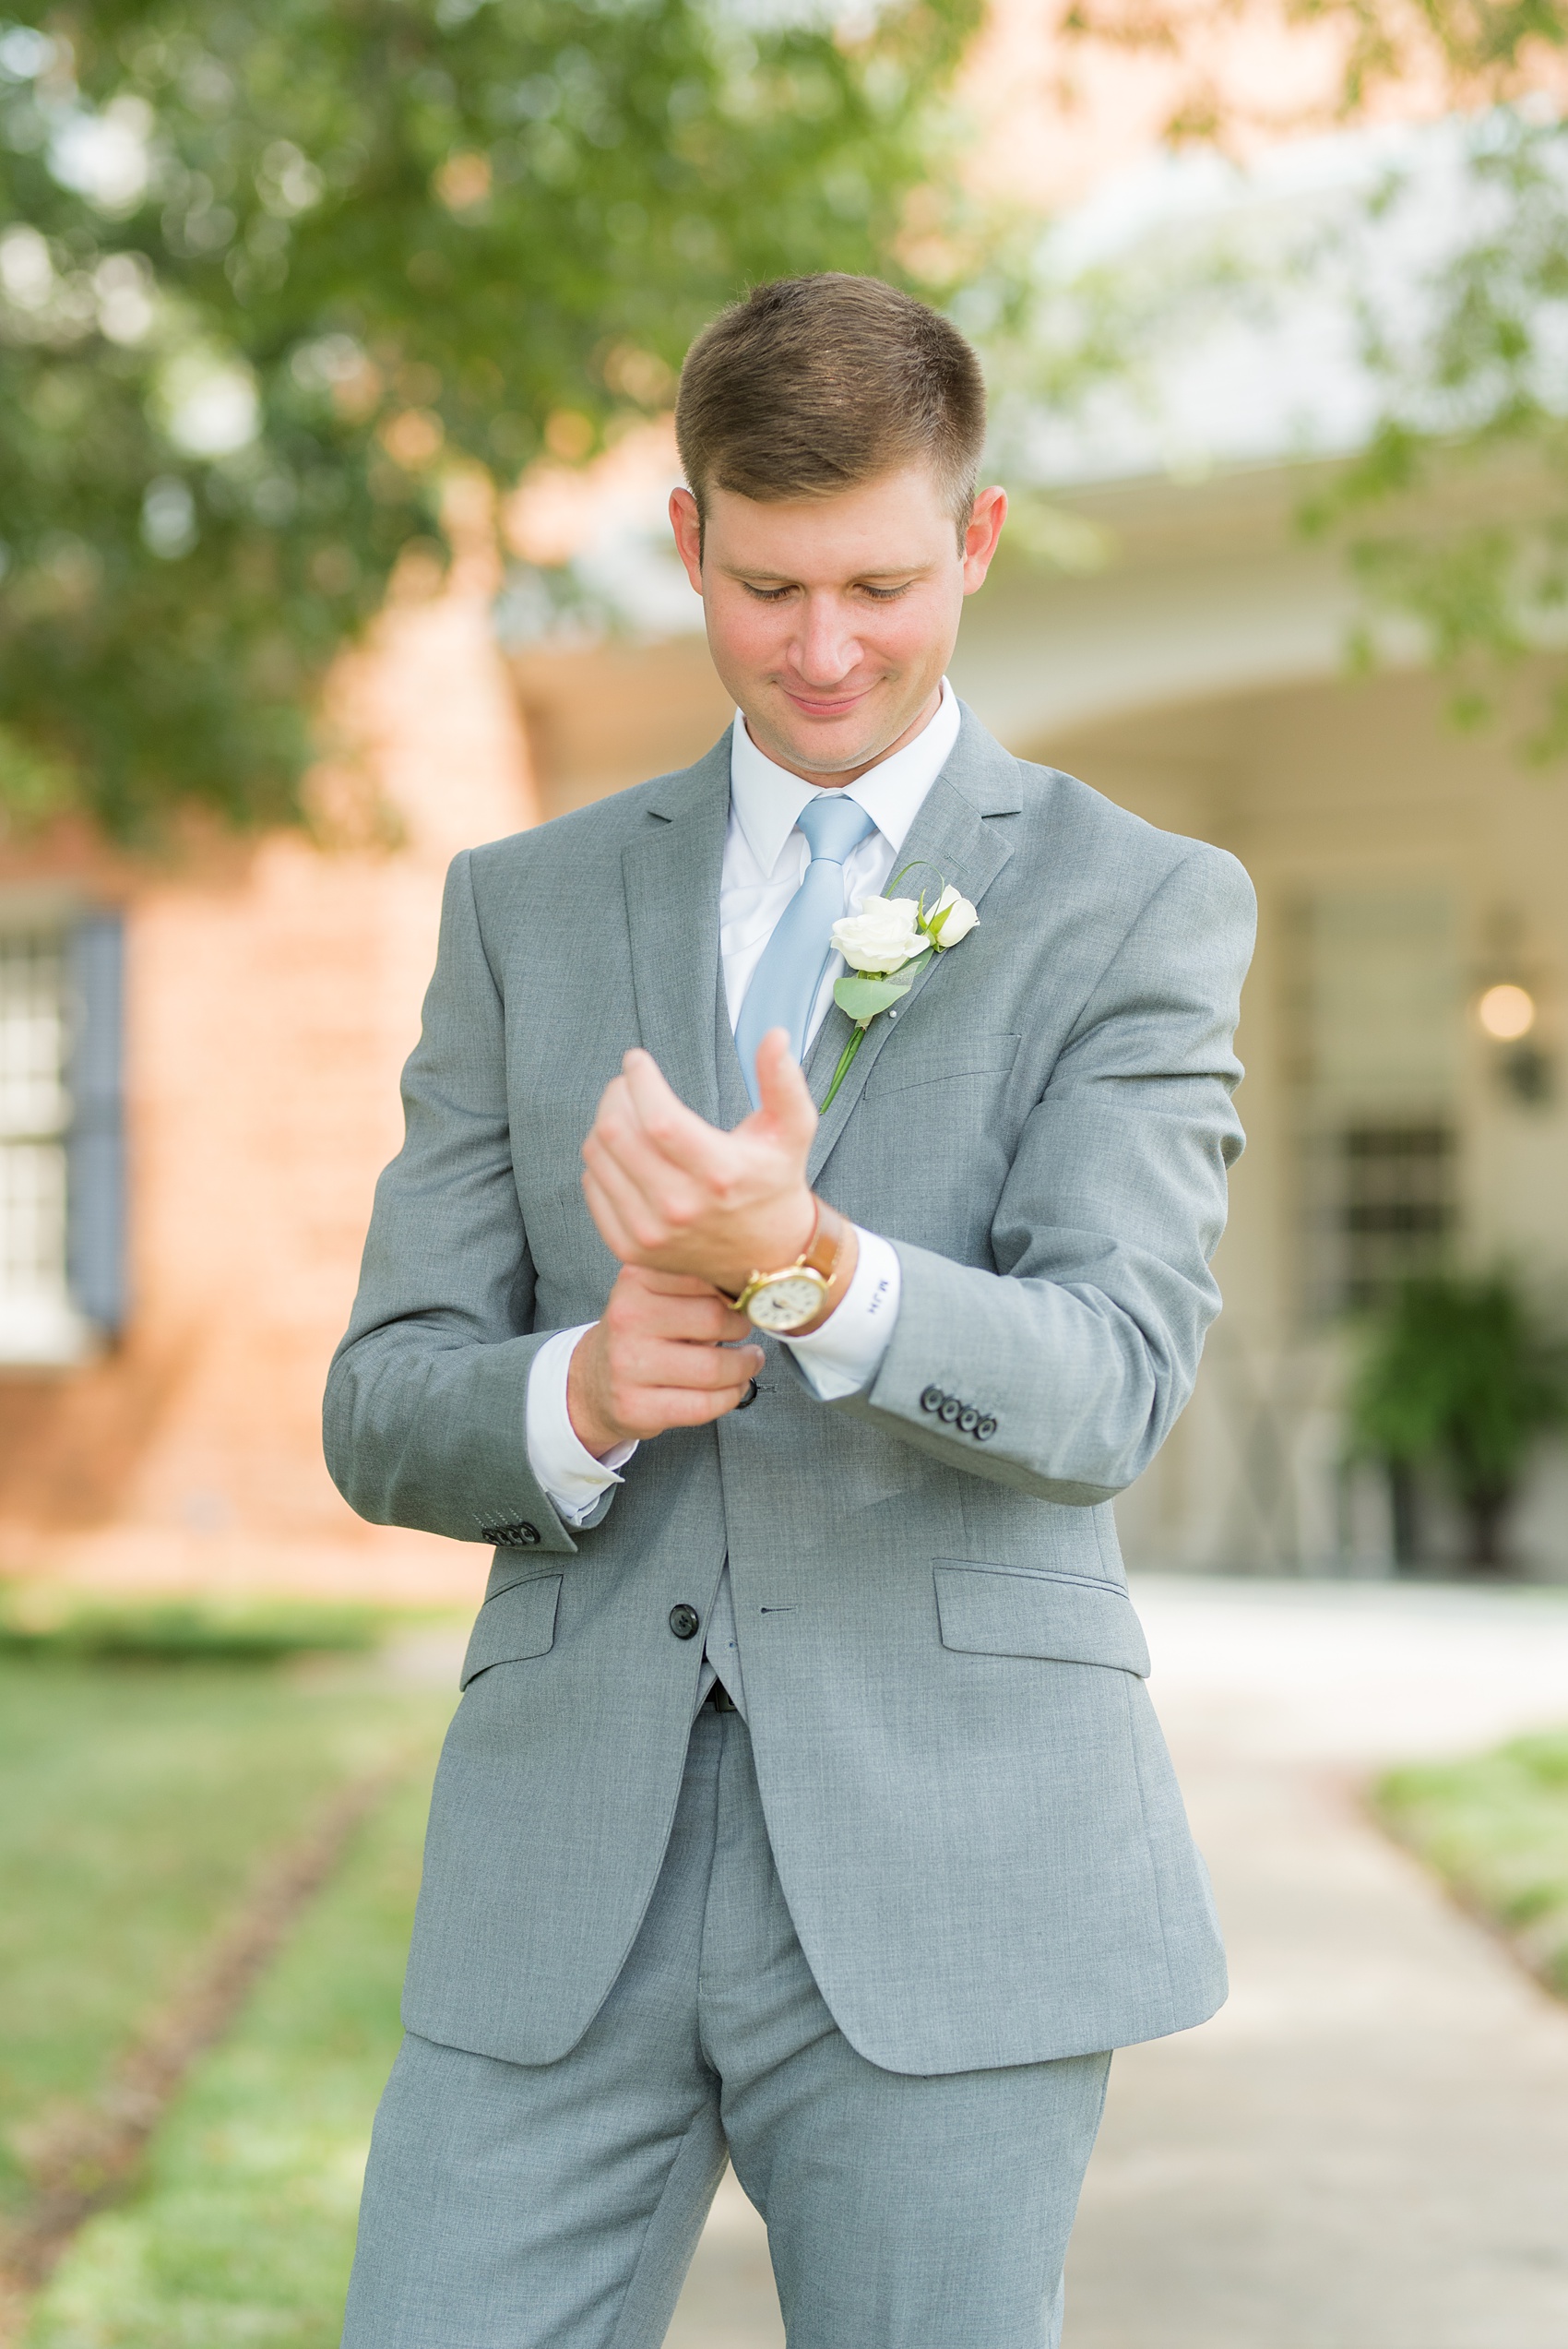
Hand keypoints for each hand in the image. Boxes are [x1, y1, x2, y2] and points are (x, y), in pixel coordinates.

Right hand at [567, 1265, 764, 1455]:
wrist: (593, 1381)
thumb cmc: (639, 1334)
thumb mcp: (655, 1293)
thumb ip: (696, 1284)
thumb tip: (755, 1290)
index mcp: (635, 1281)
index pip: (703, 1274)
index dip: (735, 1288)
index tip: (745, 1297)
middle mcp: (627, 1318)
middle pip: (714, 1319)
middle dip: (742, 1328)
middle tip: (745, 1331)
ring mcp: (628, 1365)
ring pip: (714, 1368)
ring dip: (744, 1366)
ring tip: (747, 1361)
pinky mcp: (635, 1406)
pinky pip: (704, 1405)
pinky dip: (730, 1396)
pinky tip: (732, 1387)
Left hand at [581, 1028, 818, 1296]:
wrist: (767, 1255)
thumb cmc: (774, 1181)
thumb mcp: (793, 1130)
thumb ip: (784, 1081)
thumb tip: (776, 1036)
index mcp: (720, 1173)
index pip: (658, 1118)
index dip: (639, 1080)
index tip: (637, 1060)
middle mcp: (681, 1207)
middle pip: (617, 1133)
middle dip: (615, 1094)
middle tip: (628, 1084)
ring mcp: (651, 1232)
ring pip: (598, 1156)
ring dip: (605, 1123)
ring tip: (627, 1114)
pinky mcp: (631, 1248)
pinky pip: (593, 1186)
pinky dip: (601, 1160)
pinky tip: (625, 1153)